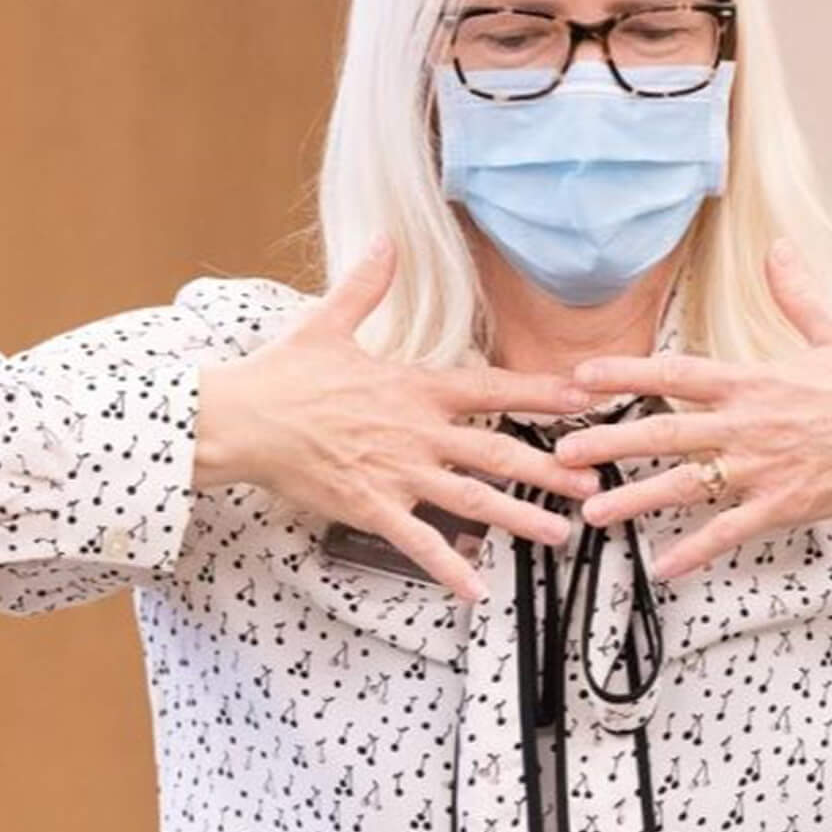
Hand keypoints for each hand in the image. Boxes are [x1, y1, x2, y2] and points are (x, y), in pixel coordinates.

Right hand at [194, 239, 600, 601]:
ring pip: (472, 499)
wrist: (237, 420)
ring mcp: (398, 472)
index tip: (584, 397)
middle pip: (498, 452)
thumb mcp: (327, 322)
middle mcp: (417, 432)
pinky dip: (449, 567)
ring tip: (560, 534)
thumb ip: (366, 286)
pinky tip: (477, 590)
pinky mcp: (372, 507)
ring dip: (520, 518)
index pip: (492, 388)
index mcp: (415, 387)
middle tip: (594, 480)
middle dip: (551, 468)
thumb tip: (385, 240)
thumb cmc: (282, 375)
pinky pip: (419, 542)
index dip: (541, 392)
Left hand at [555, 240, 831, 579]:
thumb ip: (796, 294)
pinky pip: (730, 530)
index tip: (580, 376)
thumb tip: (780, 247)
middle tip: (563, 454)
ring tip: (593, 513)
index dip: (624, 373)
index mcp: (754, 380)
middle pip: (664, 430)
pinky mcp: (784, 504)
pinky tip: (664, 567)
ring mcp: (763, 467)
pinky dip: (696, 551)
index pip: (675, 371)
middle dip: (609, 442)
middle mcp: (749, 423)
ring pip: (686, 484)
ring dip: (636, 499)